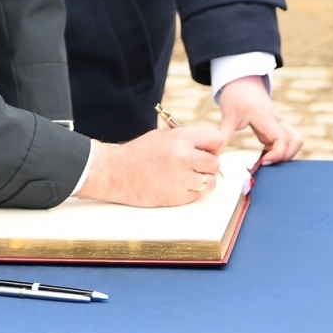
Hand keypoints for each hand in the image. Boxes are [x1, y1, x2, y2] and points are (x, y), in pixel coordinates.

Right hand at [76, 124, 223, 206]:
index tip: (207, 149)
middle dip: (207, 165)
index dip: (213, 145)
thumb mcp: (163, 136)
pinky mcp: (177, 197)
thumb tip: (211, 146)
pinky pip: (197, 195)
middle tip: (194, 165)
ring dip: (202, 181)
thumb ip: (188, 139)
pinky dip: (190, 192)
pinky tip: (176, 185)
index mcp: (180, 138)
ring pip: (210, 182)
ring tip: (187, 177)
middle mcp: (184, 157)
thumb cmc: (139, 153)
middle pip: (215, 163)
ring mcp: (181, 179)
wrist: (117, 172)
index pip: (216, 139)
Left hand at [218, 76, 302, 164]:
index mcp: (265, 116)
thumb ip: (224, 133)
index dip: (277, 154)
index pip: (281, 138)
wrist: (242, 80)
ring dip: (285, 153)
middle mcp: (277, 120)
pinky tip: (264, 155)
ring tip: (265, 159)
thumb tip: (217, 150)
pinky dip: (279, 150)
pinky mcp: (277, 125)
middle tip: (266, 162)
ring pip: (295, 140)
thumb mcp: (228, 114)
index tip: (263, 162)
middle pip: (296, 141)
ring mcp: (279, 122)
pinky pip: (286, 140)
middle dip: (286, 156)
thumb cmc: (236, 95)